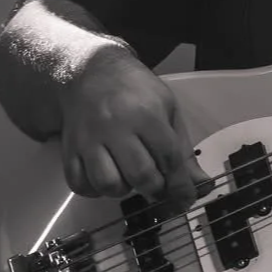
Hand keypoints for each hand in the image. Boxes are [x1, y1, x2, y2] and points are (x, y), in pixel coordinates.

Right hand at [58, 43, 207, 207]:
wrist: (90, 72)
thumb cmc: (134, 91)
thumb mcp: (167, 109)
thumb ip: (183, 149)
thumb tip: (201, 184)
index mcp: (145, 114)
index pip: (168, 158)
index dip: (180, 184)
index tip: (186, 198)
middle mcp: (115, 127)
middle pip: (139, 175)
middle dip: (155, 189)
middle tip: (158, 187)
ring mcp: (89, 139)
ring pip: (107, 184)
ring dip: (124, 190)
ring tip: (129, 177)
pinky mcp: (69, 148)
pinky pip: (80, 184)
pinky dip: (95, 190)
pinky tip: (107, 177)